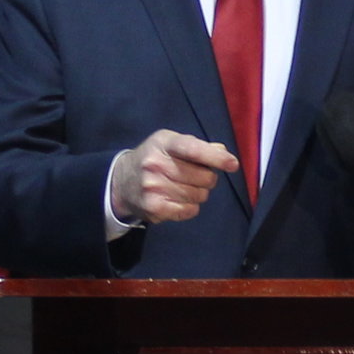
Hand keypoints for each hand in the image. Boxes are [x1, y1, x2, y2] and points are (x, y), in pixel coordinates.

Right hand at [107, 130, 240, 226]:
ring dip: (199, 193)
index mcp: (164, 143)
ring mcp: (153, 187)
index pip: (193, 149)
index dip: (215, 157)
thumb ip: (197, 146)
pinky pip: (189, 210)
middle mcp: (156, 164)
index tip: (232, 164)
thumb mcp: (171, 144)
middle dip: (207, 178)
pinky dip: (191, 207)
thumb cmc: (154, 158)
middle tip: (196, 176)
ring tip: (184, 187)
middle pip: (203, 177)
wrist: (121, 181)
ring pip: (199, 195)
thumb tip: (222, 151)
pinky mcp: (154, 208)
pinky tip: (179, 200)